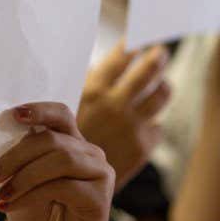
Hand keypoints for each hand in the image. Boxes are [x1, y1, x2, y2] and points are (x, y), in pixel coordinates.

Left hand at [0, 102, 113, 220]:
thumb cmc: (35, 217)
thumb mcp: (20, 181)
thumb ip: (19, 158)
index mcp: (71, 143)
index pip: (60, 114)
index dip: (38, 110)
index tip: (11, 116)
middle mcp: (90, 153)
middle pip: (53, 138)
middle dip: (15, 155)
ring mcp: (100, 173)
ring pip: (60, 158)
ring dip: (23, 175)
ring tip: (0, 193)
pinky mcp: (100, 197)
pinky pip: (62, 186)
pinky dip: (30, 195)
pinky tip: (9, 206)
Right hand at [77, 42, 169, 190]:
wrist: (64, 182)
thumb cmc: (58, 141)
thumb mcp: (65, 106)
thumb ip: (86, 86)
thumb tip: (108, 62)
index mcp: (93, 89)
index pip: (123, 55)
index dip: (134, 44)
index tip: (138, 37)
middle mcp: (115, 104)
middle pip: (150, 69)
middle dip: (157, 57)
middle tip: (160, 52)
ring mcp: (132, 125)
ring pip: (161, 95)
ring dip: (161, 86)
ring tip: (161, 84)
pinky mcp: (142, 146)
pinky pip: (157, 126)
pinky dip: (151, 123)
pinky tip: (145, 123)